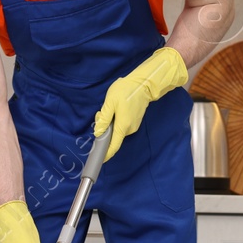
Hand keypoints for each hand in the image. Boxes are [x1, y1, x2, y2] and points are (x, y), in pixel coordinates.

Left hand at [93, 45, 187, 160]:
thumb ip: (104, 120)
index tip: (100, 159)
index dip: (106, 154)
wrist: (144, 84)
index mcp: (123, 127)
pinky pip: (122, 125)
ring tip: (110, 107)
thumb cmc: (126, 91)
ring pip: (117, 129)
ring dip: (110, 122)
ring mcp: (133, 125)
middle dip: (104, 128)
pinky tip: (117, 108)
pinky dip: (116, 120)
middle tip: (101, 113)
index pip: (113, 146)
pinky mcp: (135, 121)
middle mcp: (129, 129)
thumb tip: (98, 133)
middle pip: (113, 136)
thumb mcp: (110, 103)